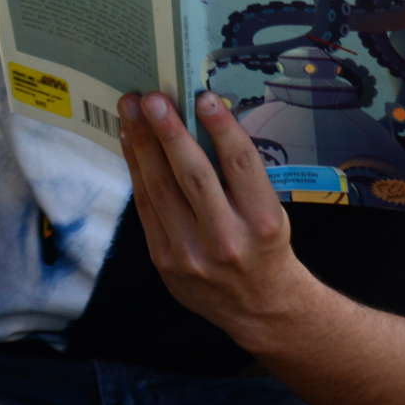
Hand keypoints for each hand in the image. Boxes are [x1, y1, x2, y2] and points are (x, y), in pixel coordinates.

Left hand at [118, 91, 311, 338]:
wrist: (258, 306)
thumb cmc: (266, 246)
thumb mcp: (272, 210)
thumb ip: (241, 176)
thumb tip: (204, 122)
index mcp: (263, 222)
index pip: (240, 166)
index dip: (222, 129)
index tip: (205, 98)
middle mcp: (227, 239)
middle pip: (193, 177)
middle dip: (169, 133)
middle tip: (153, 98)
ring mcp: (191, 254)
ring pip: (161, 190)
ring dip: (143, 145)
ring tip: (132, 111)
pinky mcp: (165, 261)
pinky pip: (148, 208)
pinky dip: (138, 171)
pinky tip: (133, 144)